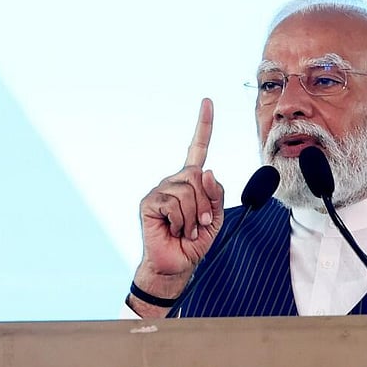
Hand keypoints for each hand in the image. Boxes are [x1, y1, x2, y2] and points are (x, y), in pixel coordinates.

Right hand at [131, 98, 224, 308]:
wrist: (176, 265)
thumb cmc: (195, 242)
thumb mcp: (216, 218)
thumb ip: (215, 194)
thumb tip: (205, 170)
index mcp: (192, 181)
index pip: (198, 148)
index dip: (203, 125)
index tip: (207, 101)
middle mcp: (175, 181)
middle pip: (199, 177)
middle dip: (206, 206)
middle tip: (200, 226)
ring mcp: (160, 190)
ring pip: (189, 191)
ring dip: (195, 217)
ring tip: (187, 230)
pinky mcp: (150, 202)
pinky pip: (175, 203)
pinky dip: (182, 221)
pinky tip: (174, 230)